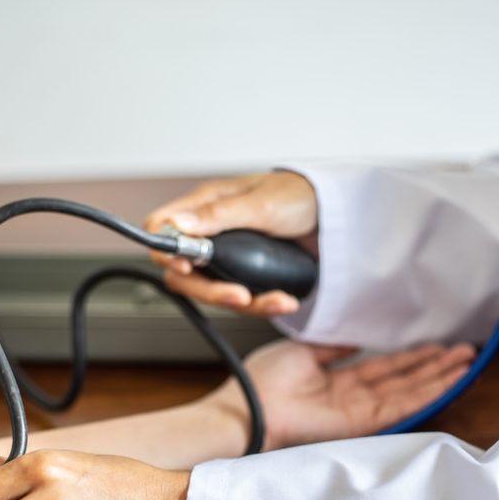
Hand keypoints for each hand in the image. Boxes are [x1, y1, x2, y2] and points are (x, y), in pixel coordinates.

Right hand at [144, 171, 316, 316]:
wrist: (336, 215)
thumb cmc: (300, 195)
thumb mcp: (261, 203)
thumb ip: (218, 216)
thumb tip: (177, 225)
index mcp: (206, 205)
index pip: (162, 229)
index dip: (164, 251)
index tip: (186, 267)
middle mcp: (212, 231)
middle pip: (183, 272)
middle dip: (208, 290)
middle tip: (237, 295)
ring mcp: (228, 255)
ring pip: (212, 290)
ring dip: (241, 303)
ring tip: (274, 301)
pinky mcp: (246, 273)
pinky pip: (241, 298)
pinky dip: (261, 304)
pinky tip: (282, 301)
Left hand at [206, 339, 475, 451]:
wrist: (247, 408)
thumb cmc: (263, 381)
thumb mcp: (304, 351)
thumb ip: (335, 347)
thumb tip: (357, 338)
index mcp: (337, 380)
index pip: (382, 367)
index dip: (410, 355)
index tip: (435, 342)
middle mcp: (352, 397)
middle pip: (403, 379)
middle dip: (434, 364)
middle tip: (464, 349)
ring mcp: (360, 411)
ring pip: (409, 391)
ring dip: (439, 376)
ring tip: (467, 360)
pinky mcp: (363, 423)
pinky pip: (402, 406)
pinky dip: (428, 393)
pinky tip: (450, 381)